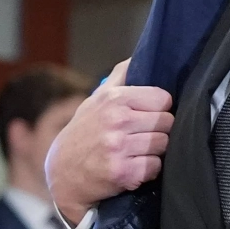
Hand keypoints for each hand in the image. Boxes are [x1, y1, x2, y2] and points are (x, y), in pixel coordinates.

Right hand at [45, 61, 172, 224]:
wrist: (62, 174)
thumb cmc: (85, 132)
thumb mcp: (97, 99)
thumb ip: (121, 75)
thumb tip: (141, 54)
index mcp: (114, 99)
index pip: (163, 98)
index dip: (159, 108)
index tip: (147, 115)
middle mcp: (117, 121)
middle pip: (167, 122)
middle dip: (158, 130)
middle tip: (140, 135)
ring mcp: (119, 148)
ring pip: (164, 144)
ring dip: (154, 150)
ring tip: (136, 151)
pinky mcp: (123, 173)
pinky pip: (155, 166)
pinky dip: (149, 170)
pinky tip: (133, 167)